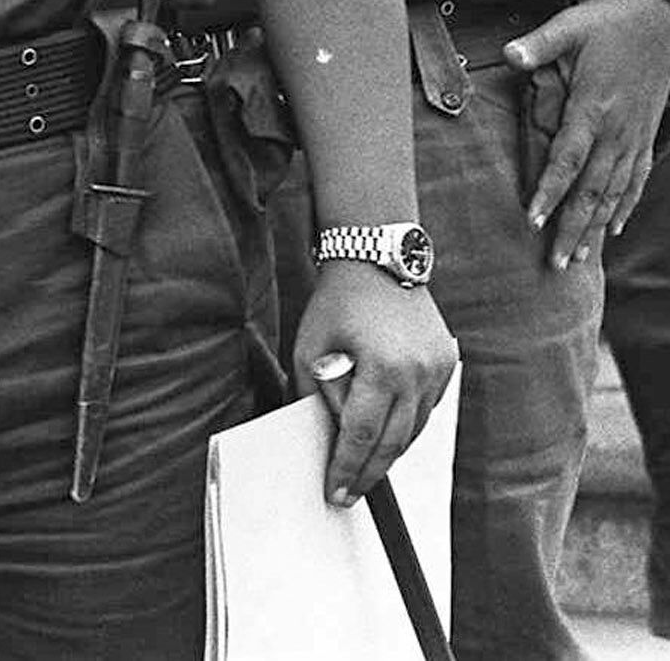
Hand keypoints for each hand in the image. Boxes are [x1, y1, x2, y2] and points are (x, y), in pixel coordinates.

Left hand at [291, 265, 456, 505]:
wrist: (376, 261)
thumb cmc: (336, 304)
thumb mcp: (310, 349)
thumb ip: (319, 396)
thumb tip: (330, 438)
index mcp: (383, 369)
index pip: (363, 435)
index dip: (347, 468)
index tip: (335, 493)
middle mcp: (419, 374)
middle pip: (393, 442)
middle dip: (368, 473)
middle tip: (349, 495)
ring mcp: (439, 371)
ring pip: (414, 430)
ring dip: (388, 453)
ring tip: (363, 473)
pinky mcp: (448, 365)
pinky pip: (425, 409)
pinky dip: (405, 426)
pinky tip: (385, 438)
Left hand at [507, 0, 669, 264]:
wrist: (665, 19)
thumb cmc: (611, 22)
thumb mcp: (572, 25)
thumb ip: (539, 44)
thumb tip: (509, 54)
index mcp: (594, 108)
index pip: (568, 159)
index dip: (551, 191)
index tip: (534, 219)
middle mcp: (617, 131)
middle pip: (592, 189)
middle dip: (573, 227)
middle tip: (555, 263)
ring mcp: (635, 136)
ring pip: (615, 192)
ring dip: (596, 226)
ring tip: (579, 257)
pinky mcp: (646, 135)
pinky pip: (636, 179)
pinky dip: (625, 205)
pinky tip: (614, 227)